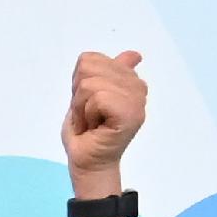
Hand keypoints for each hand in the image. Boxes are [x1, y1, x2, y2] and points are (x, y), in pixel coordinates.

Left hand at [63, 48, 145, 186]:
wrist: (87, 161)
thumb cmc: (87, 132)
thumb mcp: (89, 96)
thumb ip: (105, 72)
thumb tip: (134, 55)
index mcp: (129, 79)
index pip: (90, 60)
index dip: (78, 84)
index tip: (88, 104)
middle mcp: (138, 86)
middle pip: (88, 69)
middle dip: (79, 96)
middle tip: (89, 115)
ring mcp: (137, 100)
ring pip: (90, 85)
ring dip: (81, 108)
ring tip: (92, 122)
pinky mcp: (131, 113)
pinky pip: (98, 98)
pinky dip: (87, 115)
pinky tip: (95, 127)